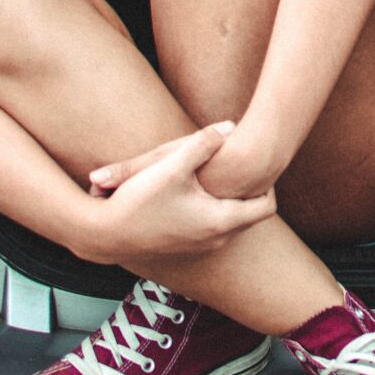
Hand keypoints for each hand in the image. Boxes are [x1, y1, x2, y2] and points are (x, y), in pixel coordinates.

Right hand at [83, 122, 274, 263]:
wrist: (105, 235)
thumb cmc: (138, 201)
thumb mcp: (171, 165)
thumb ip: (203, 144)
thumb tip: (230, 126)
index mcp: (220, 221)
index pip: (266, 207)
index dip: (268, 184)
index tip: (260, 166)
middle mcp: (216, 239)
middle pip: (251, 215)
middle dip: (250, 191)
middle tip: (246, 166)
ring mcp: (201, 247)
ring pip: (231, 222)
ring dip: (230, 201)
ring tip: (223, 177)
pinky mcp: (186, 247)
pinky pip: (213, 228)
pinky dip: (213, 211)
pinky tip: (198, 192)